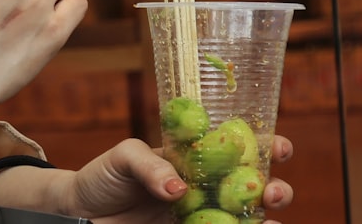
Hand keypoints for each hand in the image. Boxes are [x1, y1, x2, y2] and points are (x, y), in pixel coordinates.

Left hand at [58, 135, 294, 222]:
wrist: (82, 212)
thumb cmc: (103, 175)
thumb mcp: (122, 157)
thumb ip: (149, 165)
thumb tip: (179, 190)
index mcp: (194, 157)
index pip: (237, 147)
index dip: (265, 145)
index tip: (279, 147)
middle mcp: (205, 187)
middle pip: (253, 186)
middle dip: (274, 187)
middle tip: (270, 191)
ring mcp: (201, 215)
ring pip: (246, 217)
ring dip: (264, 218)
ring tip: (268, 220)